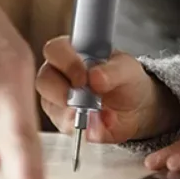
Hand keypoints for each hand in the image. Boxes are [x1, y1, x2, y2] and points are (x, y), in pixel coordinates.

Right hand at [35, 36, 179, 143]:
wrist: (136, 107)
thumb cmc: (126, 79)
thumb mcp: (126, 69)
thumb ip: (112, 71)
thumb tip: (95, 77)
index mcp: (71, 52)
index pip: (55, 50)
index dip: (65, 62)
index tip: (84, 77)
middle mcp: (59, 74)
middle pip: (43, 80)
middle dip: (63, 91)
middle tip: (85, 99)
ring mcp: (57, 100)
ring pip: (49, 106)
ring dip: (72, 112)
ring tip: (96, 113)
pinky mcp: (64, 122)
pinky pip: (64, 128)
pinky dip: (83, 129)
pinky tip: (99, 125)